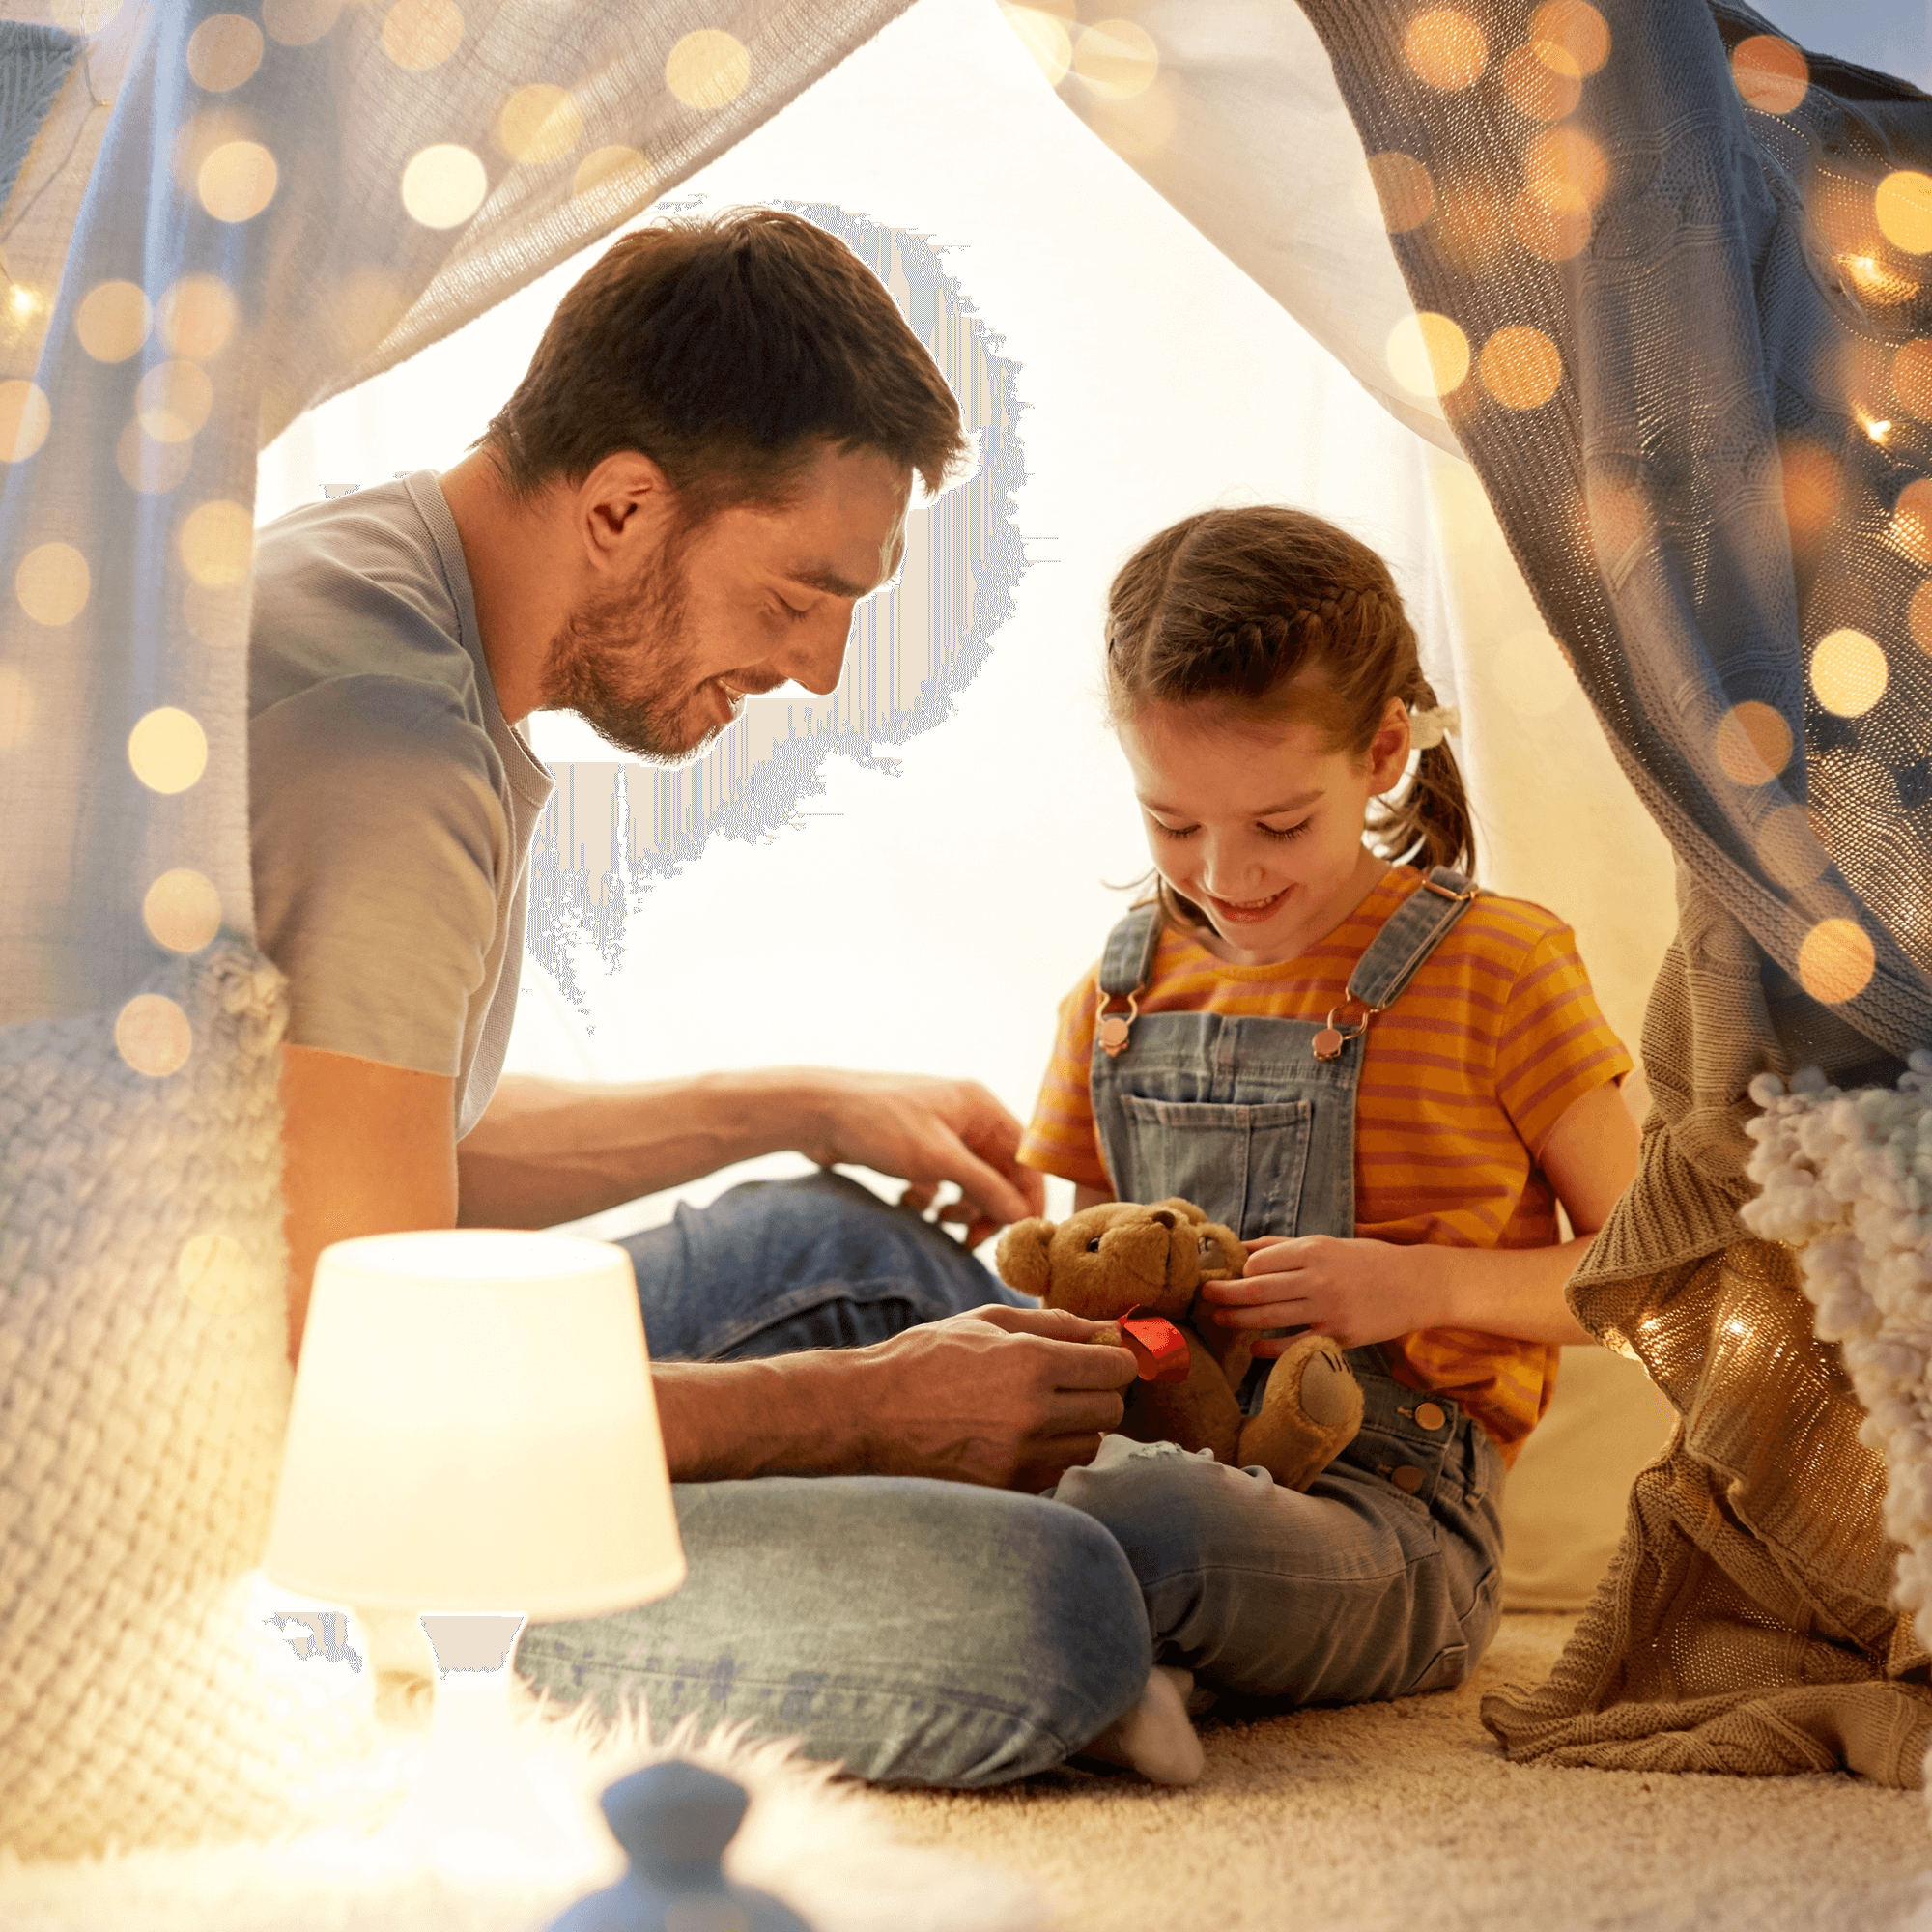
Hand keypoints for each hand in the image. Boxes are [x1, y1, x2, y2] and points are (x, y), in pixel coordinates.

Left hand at [790, 1070, 1045, 1247]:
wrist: (815, 1113)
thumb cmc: (879, 1125)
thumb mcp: (938, 1159)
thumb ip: (985, 1187)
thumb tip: (1022, 1216)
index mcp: (980, 1107)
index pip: (1024, 1157)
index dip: (1027, 1196)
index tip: (1022, 1234)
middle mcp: (965, 1117)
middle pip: (997, 1174)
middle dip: (987, 1208)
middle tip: (971, 1241)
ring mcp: (938, 1134)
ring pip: (968, 1182)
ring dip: (959, 1208)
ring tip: (939, 1221)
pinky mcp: (914, 1150)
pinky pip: (938, 1183)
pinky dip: (929, 1200)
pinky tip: (908, 1202)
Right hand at [851, 1304, 1136, 1490]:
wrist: (869, 1414)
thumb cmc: (926, 1359)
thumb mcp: (986, 1322)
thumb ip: (1053, 1324)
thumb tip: (1108, 1328)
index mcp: (1031, 1363)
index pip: (1116, 1368)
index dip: (1114, 1358)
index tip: (1100, 1356)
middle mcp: (1033, 1414)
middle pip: (1111, 1410)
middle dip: (1099, 1392)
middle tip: (1070, 1381)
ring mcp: (1021, 1457)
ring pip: (1089, 1445)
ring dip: (1077, 1427)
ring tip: (1040, 1410)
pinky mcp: (1008, 1487)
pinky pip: (1057, 1471)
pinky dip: (1050, 1454)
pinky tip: (1018, 1436)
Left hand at [1197, 1234, 1439, 1353]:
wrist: (1416, 1286)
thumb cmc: (1368, 1261)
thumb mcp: (1327, 1243)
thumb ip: (1284, 1246)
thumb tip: (1243, 1246)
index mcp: (1314, 1250)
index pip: (1260, 1261)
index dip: (1240, 1271)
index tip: (1229, 1275)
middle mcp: (1318, 1278)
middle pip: (1257, 1289)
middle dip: (1224, 1294)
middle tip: (1204, 1297)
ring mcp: (1328, 1310)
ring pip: (1269, 1316)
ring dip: (1237, 1320)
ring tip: (1218, 1320)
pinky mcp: (1338, 1337)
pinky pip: (1293, 1344)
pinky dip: (1267, 1347)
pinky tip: (1252, 1347)